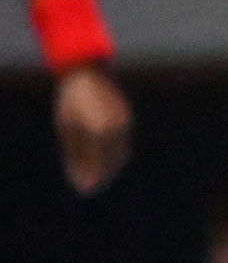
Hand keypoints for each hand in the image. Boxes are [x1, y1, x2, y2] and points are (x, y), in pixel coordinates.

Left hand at [52, 63, 128, 193]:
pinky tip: (103, 158)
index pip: (95, 163)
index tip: (82, 189)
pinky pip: (122, 143)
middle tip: (90, 187)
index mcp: (97, 130)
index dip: (88, 177)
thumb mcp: (67, 126)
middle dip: (101, 176)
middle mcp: (114, 128)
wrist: (86, 73)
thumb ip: (75, 153)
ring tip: (98, 176)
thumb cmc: (71, 100)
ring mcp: (123, 123)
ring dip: (110, 167)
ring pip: (120, 154)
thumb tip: (79, 177)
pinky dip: (114, 155)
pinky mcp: (126, 119)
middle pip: (111, 162)